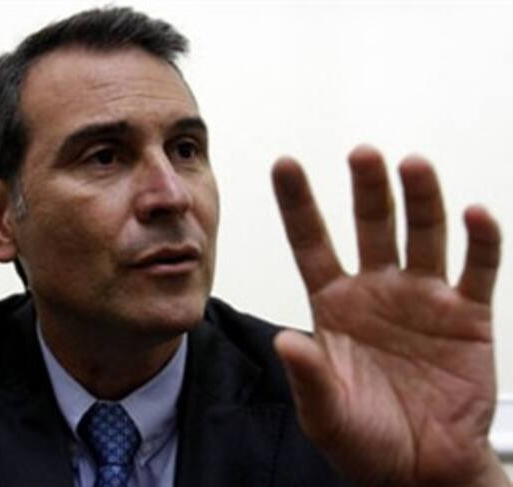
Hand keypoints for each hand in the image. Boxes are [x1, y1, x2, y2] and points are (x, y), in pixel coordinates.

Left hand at [272, 145, 508, 485]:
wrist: (424, 469)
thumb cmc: (367, 440)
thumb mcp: (327, 415)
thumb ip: (310, 378)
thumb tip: (286, 342)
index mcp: (334, 304)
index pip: (311, 243)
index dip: (298, 204)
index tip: (284, 163)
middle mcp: (376, 290)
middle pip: (371, 225)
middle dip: (367, 189)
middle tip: (362, 154)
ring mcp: (423, 298)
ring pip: (423, 234)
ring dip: (420, 199)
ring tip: (412, 165)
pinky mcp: (468, 315)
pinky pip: (475, 269)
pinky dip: (479, 241)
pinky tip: (474, 215)